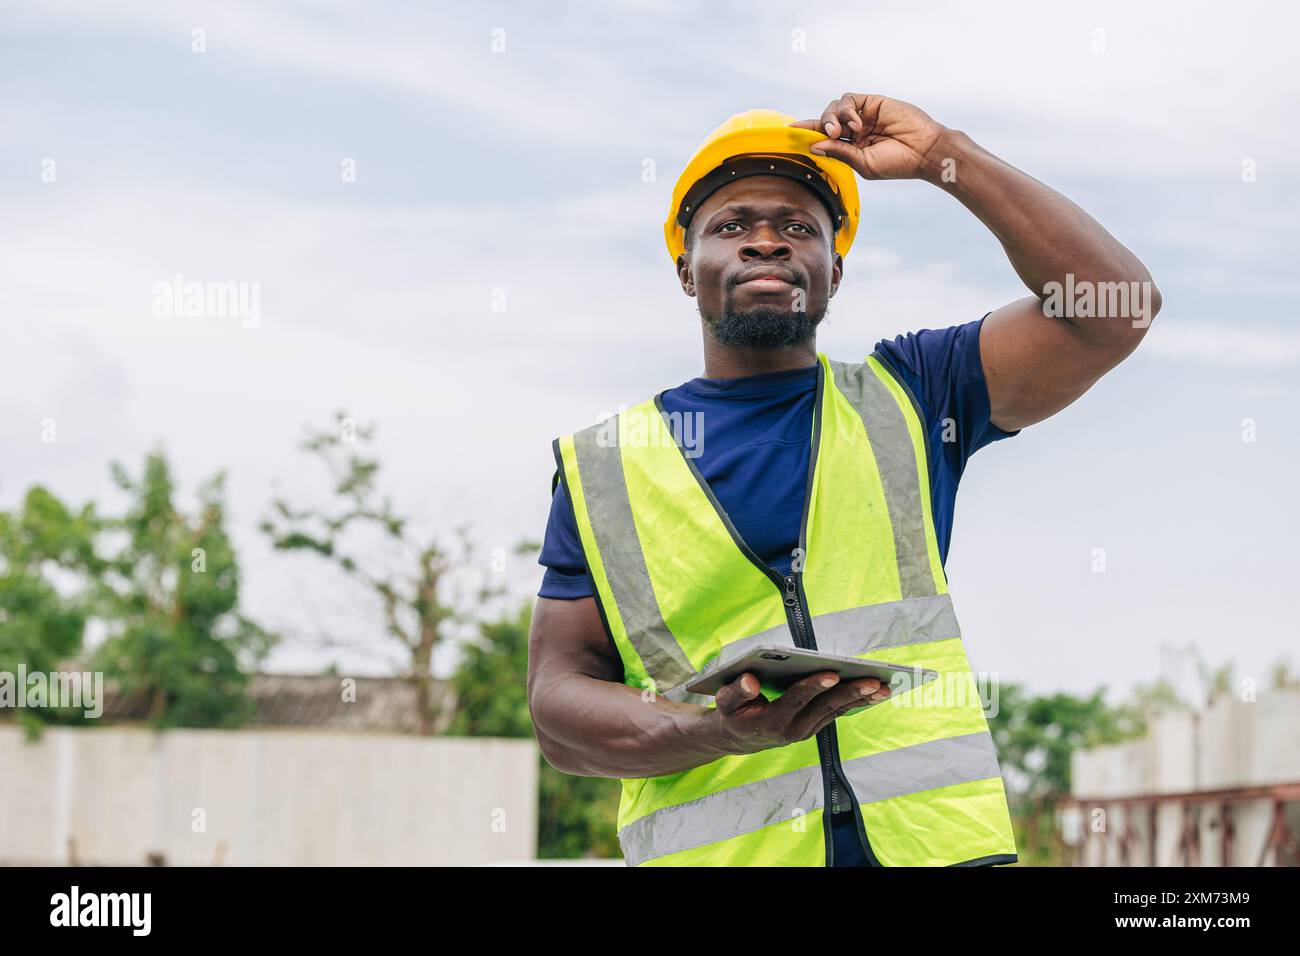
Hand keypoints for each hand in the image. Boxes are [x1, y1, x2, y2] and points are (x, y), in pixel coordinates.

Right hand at [713, 670, 890, 754]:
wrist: (738, 738)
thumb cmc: (732, 712)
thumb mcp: (725, 701)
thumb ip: (736, 690)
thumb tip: (749, 680)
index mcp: (771, 720)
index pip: (796, 700)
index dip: (814, 686)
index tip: (832, 673)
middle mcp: (792, 730)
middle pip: (824, 707)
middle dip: (850, 693)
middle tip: (874, 681)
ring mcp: (805, 731)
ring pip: (836, 712)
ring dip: (861, 699)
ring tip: (884, 686)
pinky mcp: (813, 727)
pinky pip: (837, 714)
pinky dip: (856, 702)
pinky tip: (874, 691)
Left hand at [789, 93, 947, 181]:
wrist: (924, 152)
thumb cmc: (897, 163)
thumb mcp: (863, 163)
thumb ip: (840, 152)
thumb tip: (815, 146)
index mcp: (851, 147)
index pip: (823, 138)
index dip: (806, 134)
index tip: (789, 133)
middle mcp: (854, 130)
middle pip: (825, 121)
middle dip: (819, 126)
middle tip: (829, 134)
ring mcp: (863, 115)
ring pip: (834, 108)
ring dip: (831, 118)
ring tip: (841, 130)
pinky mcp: (872, 102)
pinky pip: (849, 100)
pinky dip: (846, 110)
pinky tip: (856, 123)